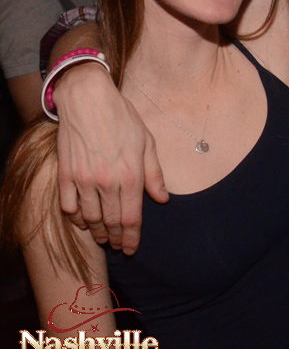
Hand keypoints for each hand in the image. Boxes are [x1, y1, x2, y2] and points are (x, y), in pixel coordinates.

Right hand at [54, 62, 165, 253]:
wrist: (88, 99)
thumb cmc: (122, 118)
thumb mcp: (147, 142)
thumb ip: (154, 174)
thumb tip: (162, 199)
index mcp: (131, 175)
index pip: (132, 218)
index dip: (132, 237)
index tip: (132, 249)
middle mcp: (107, 182)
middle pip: (111, 222)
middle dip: (116, 239)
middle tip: (119, 246)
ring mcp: (83, 179)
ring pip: (90, 218)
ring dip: (97, 232)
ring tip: (103, 238)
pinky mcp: (65, 174)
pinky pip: (68, 206)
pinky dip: (75, 218)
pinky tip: (82, 221)